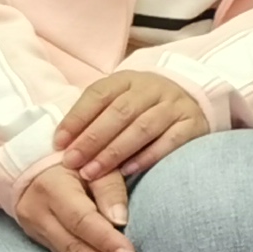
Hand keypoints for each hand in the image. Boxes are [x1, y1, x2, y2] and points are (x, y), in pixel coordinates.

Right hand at [12, 156, 140, 251]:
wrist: (31, 166)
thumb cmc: (75, 160)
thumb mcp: (92, 162)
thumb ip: (109, 186)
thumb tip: (121, 219)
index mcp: (52, 188)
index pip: (81, 220)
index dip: (105, 240)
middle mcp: (39, 213)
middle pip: (73, 247)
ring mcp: (36, 230)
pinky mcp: (40, 240)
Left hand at [54, 68, 208, 187]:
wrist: (189, 99)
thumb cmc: (141, 108)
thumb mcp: (118, 101)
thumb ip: (94, 117)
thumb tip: (63, 143)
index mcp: (128, 79)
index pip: (99, 94)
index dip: (77, 118)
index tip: (59, 143)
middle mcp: (153, 88)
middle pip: (120, 112)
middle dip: (92, 139)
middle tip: (72, 162)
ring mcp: (175, 105)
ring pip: (142, 128)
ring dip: (114, 152)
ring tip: (92, 172)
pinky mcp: (193, 124)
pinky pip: (169, 142)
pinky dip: (146, 158)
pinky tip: (126, 172)